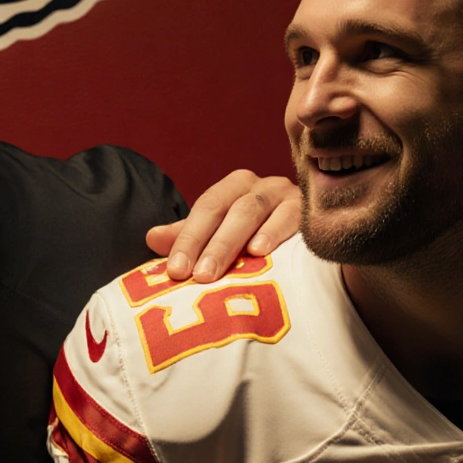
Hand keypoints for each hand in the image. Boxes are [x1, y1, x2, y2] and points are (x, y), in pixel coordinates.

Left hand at [146, 170, 299, 282]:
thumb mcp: (219, 236)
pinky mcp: (311, 212)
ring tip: (222, 266)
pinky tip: (262, 251)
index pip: (207, 208)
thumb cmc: (258, 239)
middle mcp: (261, 186)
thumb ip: (188, 236)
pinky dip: (276, 232)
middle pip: (231, 209)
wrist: (308, 241)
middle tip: (199, 276)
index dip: (189, 238)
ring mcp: (288, 196)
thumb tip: (151, 237)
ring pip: (256, 211)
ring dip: (238, 239)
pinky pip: (294, 217)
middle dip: (213, 243)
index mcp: (235, 188)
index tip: (175, 270)